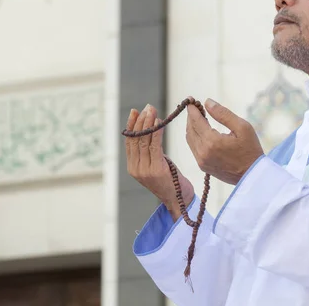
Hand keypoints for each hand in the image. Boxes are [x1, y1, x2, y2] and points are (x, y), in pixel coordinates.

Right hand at [125, 105, 194, 219]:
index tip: (135, 111)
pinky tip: (159, 123)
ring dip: (148, 123)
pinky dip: (156, 132)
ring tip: (152, 111)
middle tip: (147, 107)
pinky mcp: (156, 170)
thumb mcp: (157, 165)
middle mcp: (135, 168)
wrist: (179, 200)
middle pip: (135, 139)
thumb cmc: (171, 181)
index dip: (131, 125)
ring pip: (144, 141)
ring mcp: (144, 170)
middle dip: (141, 121)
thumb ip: (150, 152)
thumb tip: (151, 130)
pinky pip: (154, 146)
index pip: (129, 141)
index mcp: (133, 167)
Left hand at [186, 99, 263, 184]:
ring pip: (190, 139)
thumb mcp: (242, 127)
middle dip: (191, 117)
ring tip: (198, 117)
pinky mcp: (203, 167)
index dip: (193, 110)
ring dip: (191, 127)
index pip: (196, 121)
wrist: (253, 175)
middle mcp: (203, 152)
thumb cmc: (251, 149)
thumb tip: (207, 102)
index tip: (191, 101)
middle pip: (190, 130)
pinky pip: (193, 148)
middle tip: (195, 107)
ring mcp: (202, 161)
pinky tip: (201, 131)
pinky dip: (194, 137)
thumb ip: (223, 114)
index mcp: (212, 142)